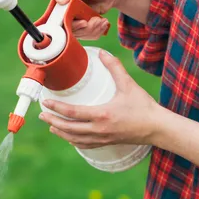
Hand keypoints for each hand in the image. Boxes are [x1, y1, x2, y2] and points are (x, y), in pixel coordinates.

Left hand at [39, 51, 159, 148]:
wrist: (156, 128)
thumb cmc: (144, 107)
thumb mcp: (128, 84)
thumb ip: (114, 67)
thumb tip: (103, 53)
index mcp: (102, 114)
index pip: (73, 112)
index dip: (57, 107)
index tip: (46, 102)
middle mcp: (100, 129)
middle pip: (69, 128)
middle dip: (53, 121)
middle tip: (42, 114)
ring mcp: (102, 138)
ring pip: (75, 139)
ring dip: (61, 132)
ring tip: (51, 125)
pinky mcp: (107, 143)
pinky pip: (85, 145)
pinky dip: (74, 142)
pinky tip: (69, 138)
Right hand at [54, 0, 125, 39]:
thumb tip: (58, 0)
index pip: (57, 16)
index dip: (69, 23)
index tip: (84, 23)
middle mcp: (65, 9)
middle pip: (69, 28)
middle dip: (86, 28)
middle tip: (97, 21)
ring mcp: (74, 18)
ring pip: (79, 34)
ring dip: (93, 30)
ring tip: (103, 21)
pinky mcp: (83, 24)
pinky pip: (87, 35)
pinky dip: (97, 32)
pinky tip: (103, 23)